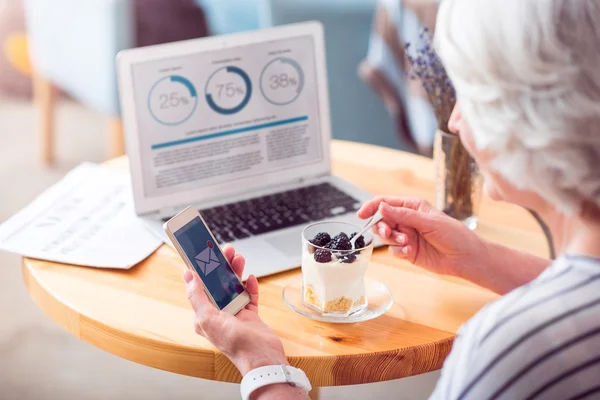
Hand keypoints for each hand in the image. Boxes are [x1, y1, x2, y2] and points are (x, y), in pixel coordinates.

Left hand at [184, 245, 286, 375]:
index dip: (202, 269)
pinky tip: (250, 278)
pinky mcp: (250, 314)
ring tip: (239, 258)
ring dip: (236, 271)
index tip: (203, 253)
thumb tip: (188, 276)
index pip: (199, 287)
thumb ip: (197, 296)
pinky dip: (250, 285)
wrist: (262, 357)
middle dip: (221, 266)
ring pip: (234, 286)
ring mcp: (235, 313)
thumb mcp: (209, 319)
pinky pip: (249, 295)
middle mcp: (218, 313)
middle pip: (218, 283)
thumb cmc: (236, 343)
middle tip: (226, 250)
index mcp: (204, 316)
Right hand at [357, 197, 487, 278]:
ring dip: (392, 239)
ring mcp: (406, 236)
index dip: (372, 207)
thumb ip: (403, 215)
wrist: (465, 258)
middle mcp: (407, 220)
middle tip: (386, 233)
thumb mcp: (428, 221)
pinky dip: (398, 251)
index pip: (386, 203)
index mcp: (412, 206)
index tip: (361, 214)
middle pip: (382, 220)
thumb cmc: (452, 234)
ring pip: (386, 236)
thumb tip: (381, 207)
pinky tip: (410, 252)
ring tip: (405, 242)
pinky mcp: (407, 251)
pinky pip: (393, 250)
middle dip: (381, 227)